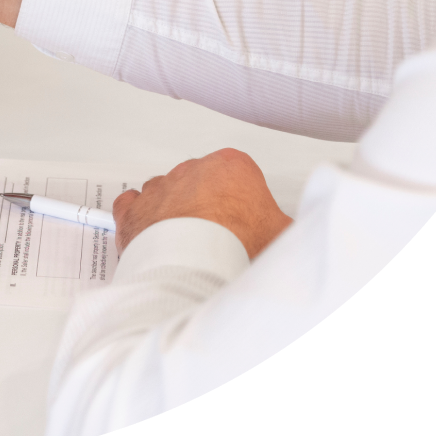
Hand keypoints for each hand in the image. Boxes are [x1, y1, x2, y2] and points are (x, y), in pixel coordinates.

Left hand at [112, 148, 292, 257]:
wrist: (196, 268)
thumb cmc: (237, 248)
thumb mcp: (286, 235)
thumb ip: (291, 225)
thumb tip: (303, 232)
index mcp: (231, 166)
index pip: (239, 175)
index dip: (244, 201)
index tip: (247, 221)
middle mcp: (191, 171)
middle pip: (202, 182)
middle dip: (209, 205)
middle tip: (221, 236)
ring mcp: (160, 189)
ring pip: (166, 192)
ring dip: (175, 212)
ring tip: (190, 244)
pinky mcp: (133, 211)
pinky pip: (131, 205)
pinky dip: (139, 216)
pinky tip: (152, 233)